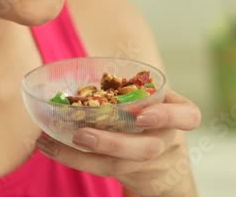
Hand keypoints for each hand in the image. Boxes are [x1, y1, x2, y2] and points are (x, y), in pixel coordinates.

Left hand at [35, 89, 202, 195]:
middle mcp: (165, 141)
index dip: (167, 117)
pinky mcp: (127, 174)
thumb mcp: (158, 99)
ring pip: (119, 164)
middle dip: (113, 143)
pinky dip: (72, 157)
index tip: (142, 117)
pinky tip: (48, 145)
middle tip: (82, 134)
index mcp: (178, 116)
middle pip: (146, 148)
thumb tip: (86, 61)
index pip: (187, 117)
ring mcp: (147, 163)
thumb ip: (138, 86)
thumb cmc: (154, 118)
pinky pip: (100, 169)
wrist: (163, 166)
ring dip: (82, 155)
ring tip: (53, 141)